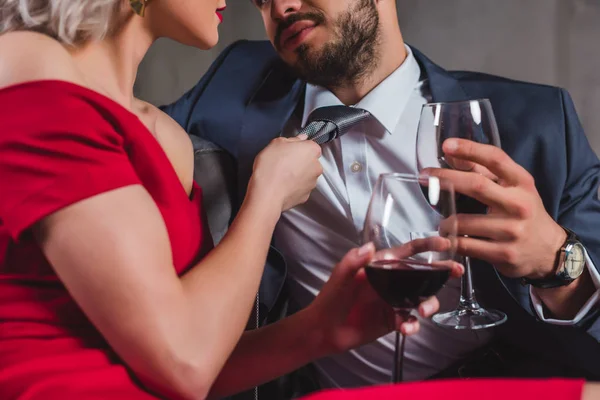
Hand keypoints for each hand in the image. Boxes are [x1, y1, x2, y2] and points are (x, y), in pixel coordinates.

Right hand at [250, 135, 322, 211]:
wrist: (267, 194)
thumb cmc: (271, 166)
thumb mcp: (276, 143)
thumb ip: (292, 139)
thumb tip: (300, 138)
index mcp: (311, 150)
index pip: (310, 145)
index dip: (299, 147)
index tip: (289, 150)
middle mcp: (316, 167)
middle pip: (310, 161)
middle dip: (299, 161)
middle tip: (283, 162)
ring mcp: (312, 183)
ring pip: (306, 175)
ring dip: (297, 174)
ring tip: (281, 176)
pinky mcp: (306, 196)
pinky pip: (300, 188)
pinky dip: (294, 187)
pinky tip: (282, 186)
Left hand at [305, 242, 456, 355]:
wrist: (323, 331)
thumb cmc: (329, 300)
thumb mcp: (339, 278)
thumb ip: (353, 262)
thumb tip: (369, 246)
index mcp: (379, 267)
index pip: (406, 252)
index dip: (425, 246)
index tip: (443, 243)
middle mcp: (390, 282)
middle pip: (421, 275)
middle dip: (440, 273)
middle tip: (455, 272)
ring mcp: (393, 301)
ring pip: (421, 299)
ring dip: (428, 303)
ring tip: (424, 312)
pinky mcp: (392, 320)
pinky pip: (410, 321)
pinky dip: (413, 325)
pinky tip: (406, 329)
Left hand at [426, 138, 565, 279]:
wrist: (549, 251)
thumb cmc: (524, 212)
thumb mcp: (512, 188)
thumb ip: (483, 171)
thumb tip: (452, 153)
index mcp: (521, 183)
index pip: (495, 159)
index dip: (470, 149)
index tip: (447, 145)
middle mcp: (518, 204)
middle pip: (476, 186)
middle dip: (445, 179)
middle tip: (425, 177)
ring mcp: (511, 231)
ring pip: (463, 221)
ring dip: (445, 221)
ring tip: (443, 223)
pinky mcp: (503, 253)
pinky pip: (465, 245)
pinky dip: (451, 241)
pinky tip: (448, 239)